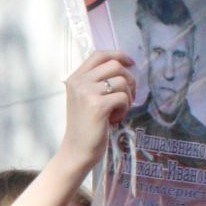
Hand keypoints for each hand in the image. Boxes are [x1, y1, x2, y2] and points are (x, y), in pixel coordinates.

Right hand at [56, 49, 136, 175]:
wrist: (76, 151)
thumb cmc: (85, 126)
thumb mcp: (85, 99)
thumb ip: (96, 82)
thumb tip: (124, 67)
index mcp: (75, 78)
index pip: (99, 54)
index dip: (118, 55)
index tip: (131, 63)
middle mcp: (79, 82)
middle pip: (115, 65)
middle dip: (129, 79)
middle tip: (129, 96)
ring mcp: (87, 93)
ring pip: (122, 81)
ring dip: (127, 97)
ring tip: (117, 111)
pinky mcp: (97, 106)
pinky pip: (123, 98)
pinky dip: (124, 109)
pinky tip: (114, 119)